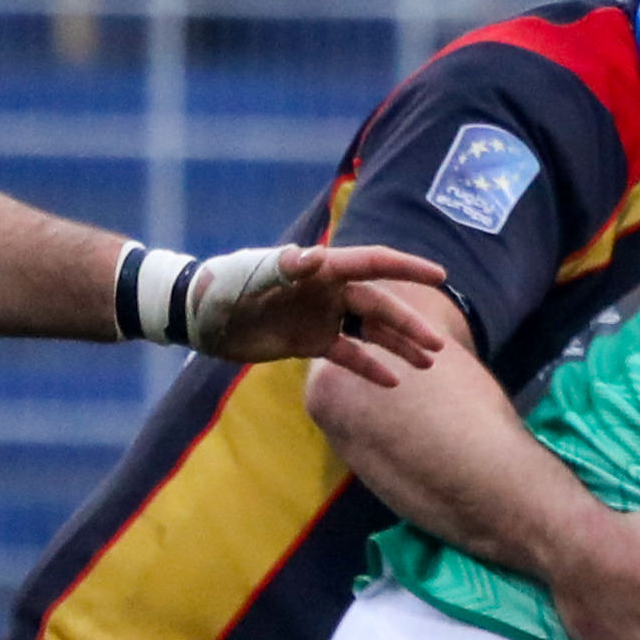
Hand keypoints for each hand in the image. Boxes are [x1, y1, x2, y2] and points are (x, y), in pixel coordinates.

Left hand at [185, 242, 454, 385]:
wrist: (198, 316)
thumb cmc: (223, 287)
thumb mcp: (251, 277)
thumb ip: (282, 268)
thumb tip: (313, 257)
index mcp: (321, 270)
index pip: (372, 263)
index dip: (406, 268)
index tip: (440, 276)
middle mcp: (328, 291)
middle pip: (378, 306)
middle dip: (409, 325)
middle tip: (437, 347)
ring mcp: (321, 317)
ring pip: (370, 331)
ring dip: (398, 345)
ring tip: (427, 364)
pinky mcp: (310, 341)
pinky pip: (347, 355)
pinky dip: (369, 367)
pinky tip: (392, 382)